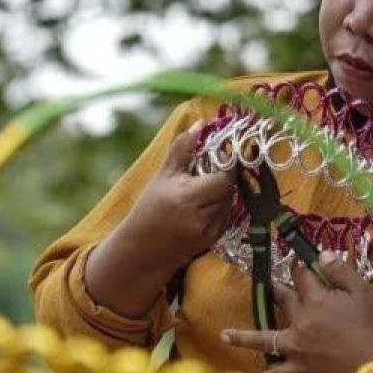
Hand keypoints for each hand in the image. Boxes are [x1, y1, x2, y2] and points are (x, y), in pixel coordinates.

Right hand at [85, 121, 232, 317]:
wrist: (143, 248)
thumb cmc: (150, 208)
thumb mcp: (164, 175)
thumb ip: (183, 148)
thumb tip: (200, 123)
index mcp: (188, 197)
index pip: (224, 177)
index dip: (225, 164)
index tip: (218, 155)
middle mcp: (202, 216)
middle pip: (229, 189)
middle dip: (222, 177)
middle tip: (208, 171)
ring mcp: (210, 230)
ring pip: (230, 201)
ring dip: (222, 192)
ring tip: (201, 189)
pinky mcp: (214, 239)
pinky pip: (226, 214)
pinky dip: (219, 206)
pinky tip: (202, 205)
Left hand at [222, 252, 372, 372]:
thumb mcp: (364, 292)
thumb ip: (341, 271)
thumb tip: (321, 255)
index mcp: (317, 300)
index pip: (303, 275)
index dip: (301, 265)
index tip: (299, 259)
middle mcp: (301, 320)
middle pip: (283, 299)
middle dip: (277, 288)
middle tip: (268, 281)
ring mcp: (298, 346)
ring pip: (267, 338)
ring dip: (245, 336)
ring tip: (224, 335)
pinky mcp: (302, 367)